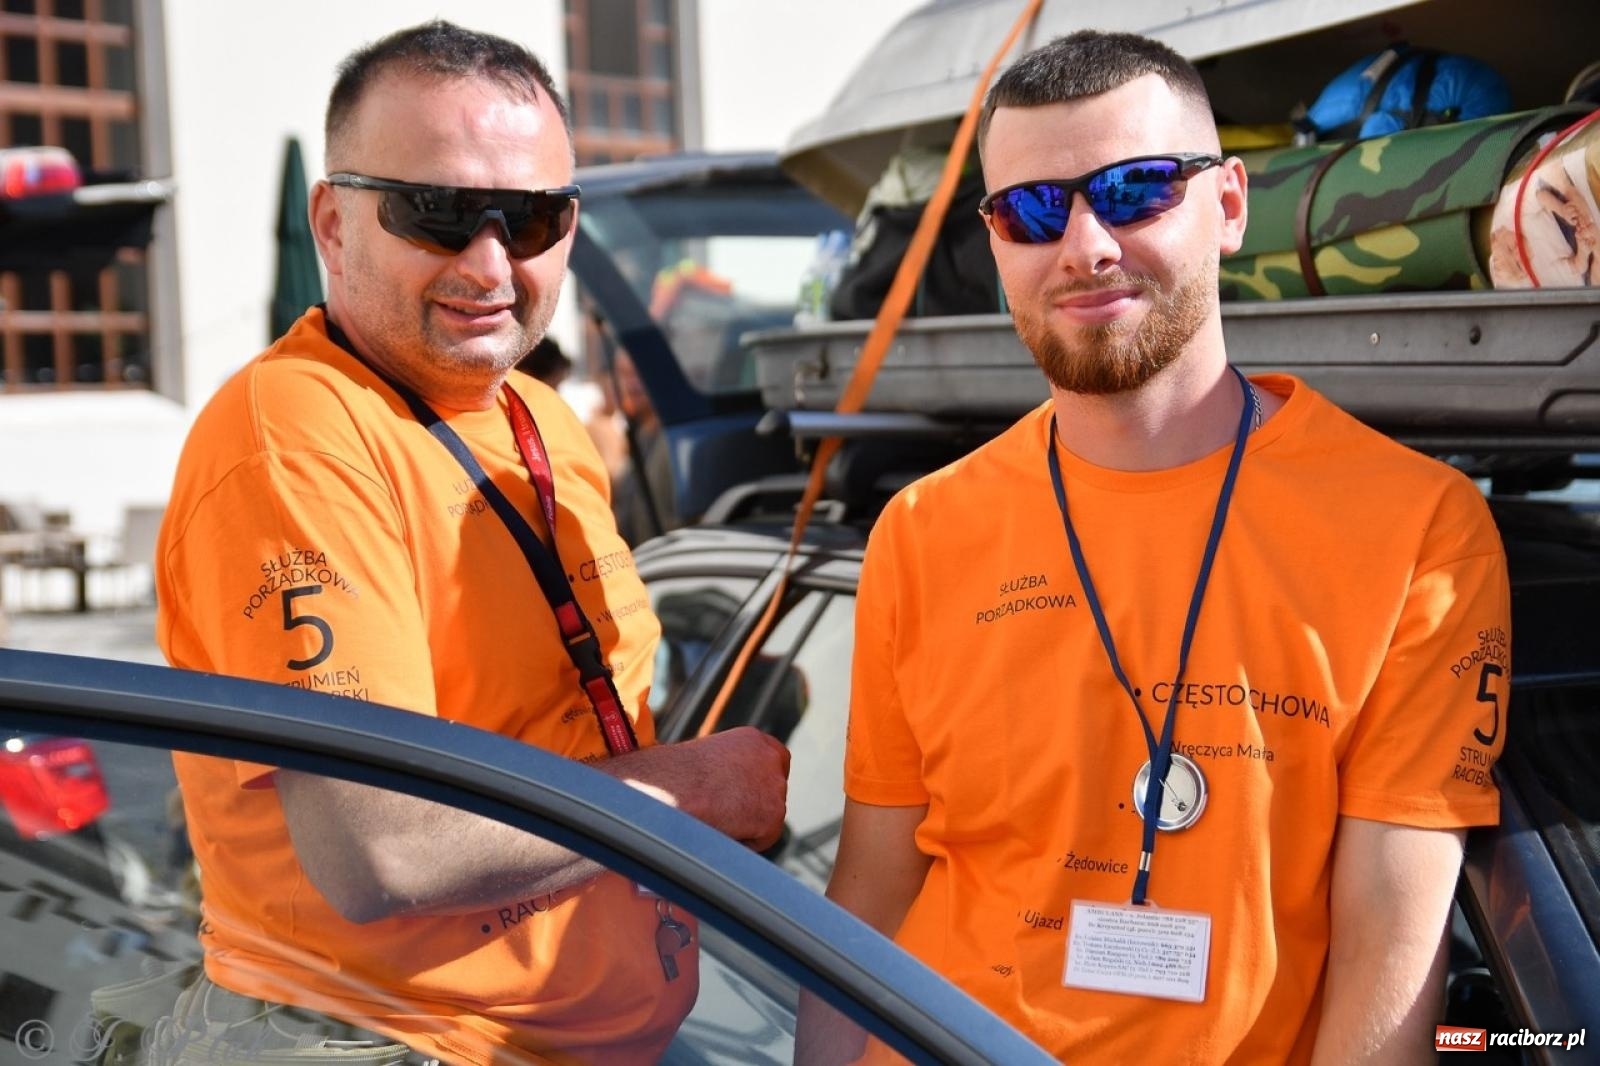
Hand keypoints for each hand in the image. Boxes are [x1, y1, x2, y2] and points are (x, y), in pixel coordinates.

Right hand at [606, 726, 790, 849]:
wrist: (674, 788)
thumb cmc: (675, 776)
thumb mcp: (710, 759)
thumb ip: (732, 769)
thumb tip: (732, 789)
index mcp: (754, 739)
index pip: (775, 762)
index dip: (760, 782)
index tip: (745, 795)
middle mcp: (771, 758)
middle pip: (773, 792)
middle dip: (756, 805)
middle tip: (726, 811)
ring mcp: (776, 786)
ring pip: (767, 817)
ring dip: (746, 823)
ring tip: (715, 817)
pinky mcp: (773, 815)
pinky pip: (762, 838)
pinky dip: (743, 840)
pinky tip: (721, 828)